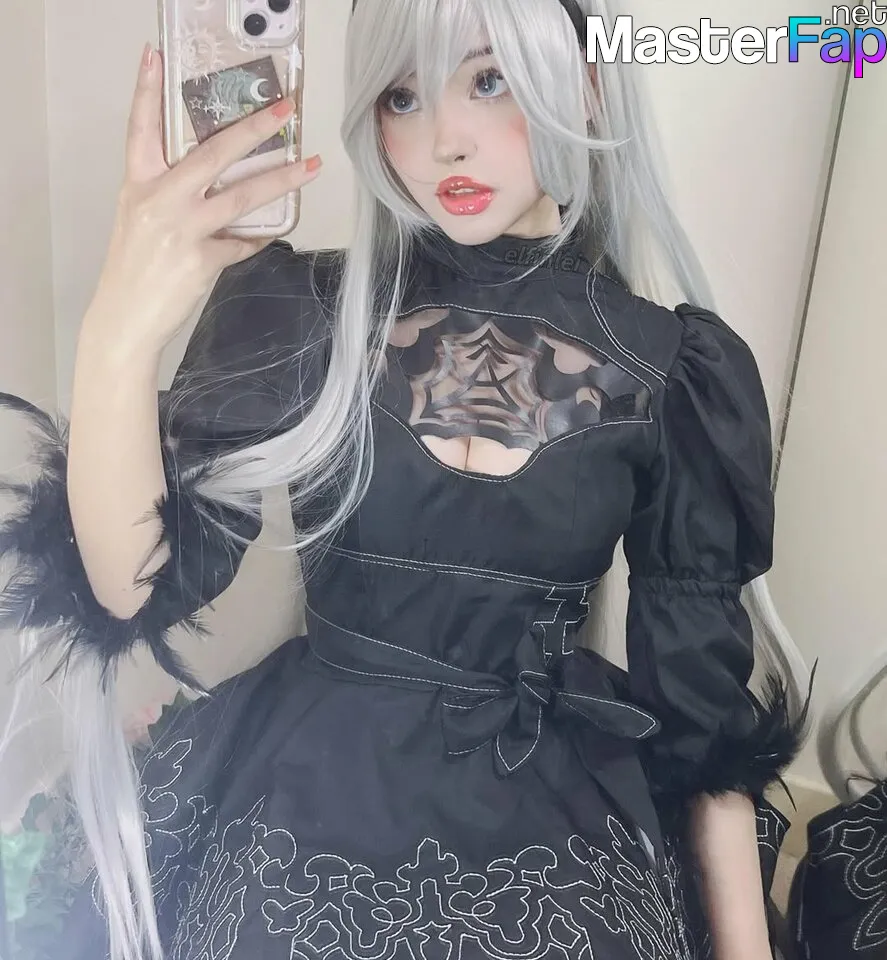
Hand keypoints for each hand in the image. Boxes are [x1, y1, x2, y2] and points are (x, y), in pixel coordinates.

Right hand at [89, 43, 322, 353]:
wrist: (125, 317)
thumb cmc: (134, 267)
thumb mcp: (141, 218)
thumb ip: (170, 192)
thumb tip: (214, 180)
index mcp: (139, 183)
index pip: (140, 127)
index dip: (148, 90)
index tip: (155, 55)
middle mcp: (160, 199)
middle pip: (212, 154)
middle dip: (253, 129)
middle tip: (284, 111)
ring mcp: (182, 229)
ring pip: (241, 196)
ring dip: (281, 180)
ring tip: (310, 167)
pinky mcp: (202, 259)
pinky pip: (243, 243)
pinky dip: (256, 239)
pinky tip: (267, 234)